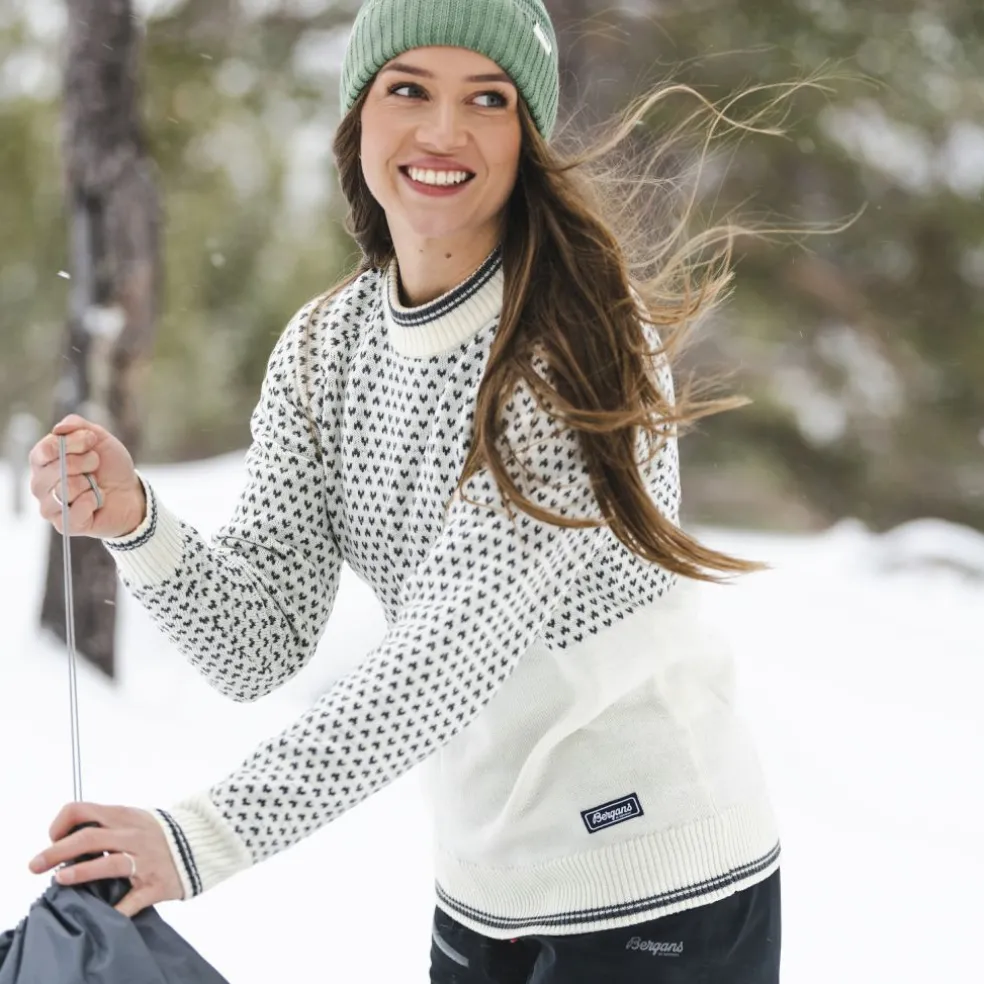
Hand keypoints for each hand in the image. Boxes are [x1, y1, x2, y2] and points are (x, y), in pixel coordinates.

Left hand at [28, 802, 183, 916]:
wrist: (203, 842)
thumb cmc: (160, 833)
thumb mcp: (134, 819)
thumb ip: (106, 826)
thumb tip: (69, 841)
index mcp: (124, 817)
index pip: (82, 811)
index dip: (60, 825)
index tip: (54, 840)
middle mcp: (133, 835)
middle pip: (88, 839)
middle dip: (55, 852)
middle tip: (35, 865)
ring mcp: (146, 860)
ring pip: (110, 864)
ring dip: (81, 872)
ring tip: (60, 879)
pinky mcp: (155, 884)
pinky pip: (134, 900)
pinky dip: (117, 910)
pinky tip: (103, 917)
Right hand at [29, 414, 145, 537]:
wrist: (131, 493)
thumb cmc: (110, 467)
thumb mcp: (99, 439)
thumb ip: (77, 425)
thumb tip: (59, 429)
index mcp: (43, 461)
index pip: (44, 450)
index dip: (71, 443)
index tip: (91, 441)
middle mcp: (40, 484)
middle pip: (55, 470)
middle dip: (84, 462)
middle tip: (95, 464)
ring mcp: (50, 506)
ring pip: (64, 490)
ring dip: (89, 483)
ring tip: (96, 484)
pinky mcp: (64, 525)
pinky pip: (73, 513)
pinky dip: (92, 502)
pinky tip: (97, 500)